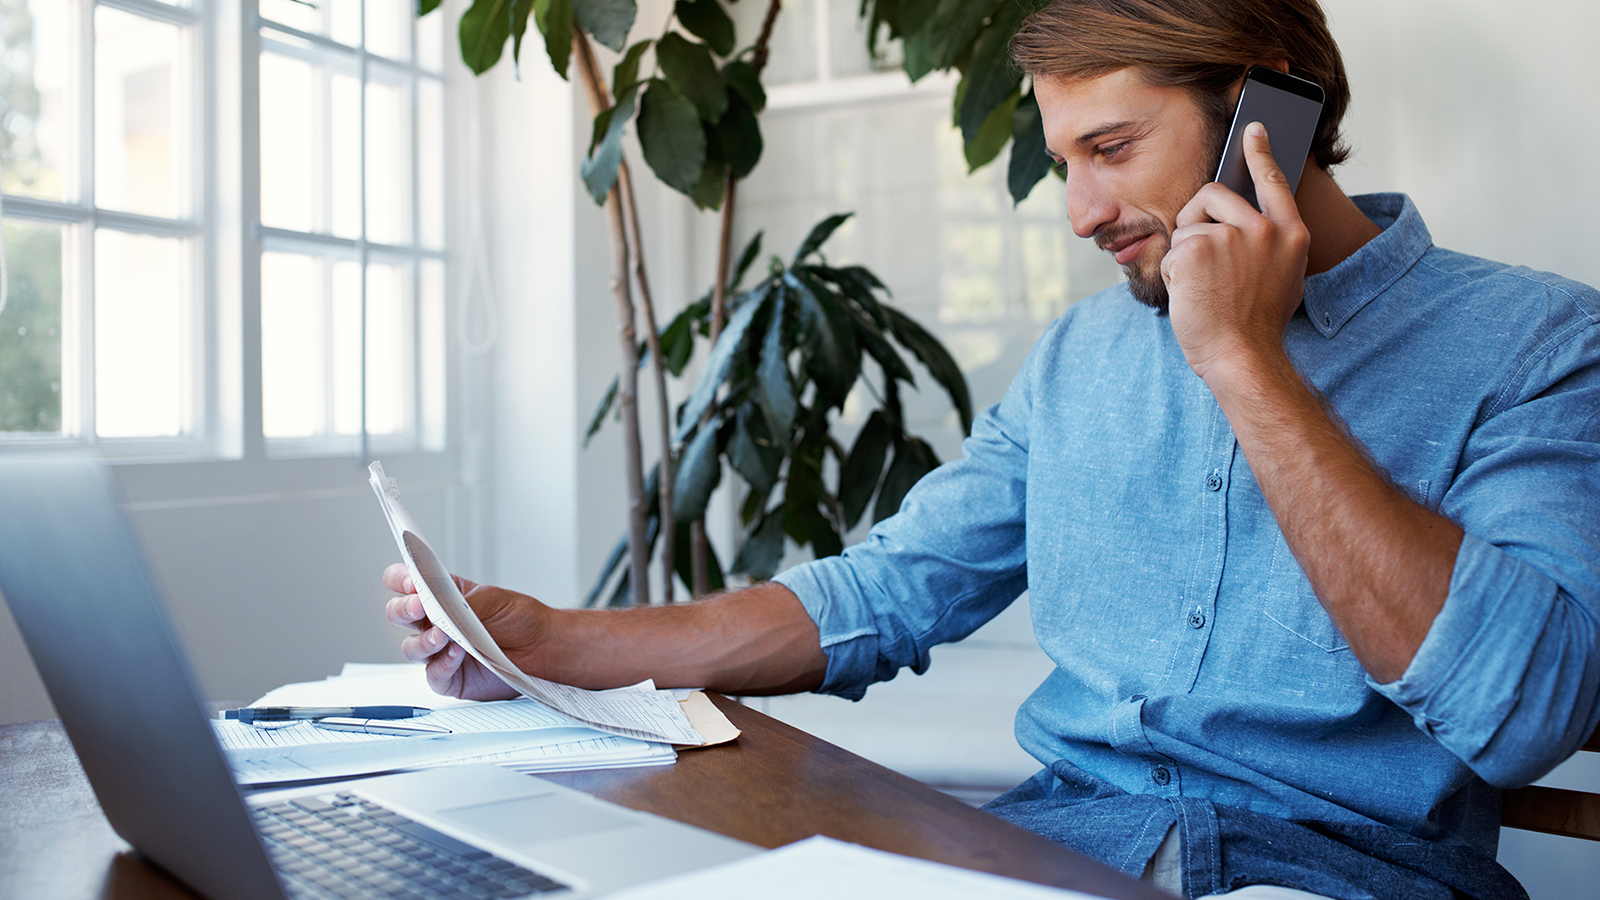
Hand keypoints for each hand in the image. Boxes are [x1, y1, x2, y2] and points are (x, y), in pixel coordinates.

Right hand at [382, 563, 546, 700]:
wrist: (542, 647)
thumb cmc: (519, 618)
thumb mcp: (492, 598)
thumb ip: (462, 601)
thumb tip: (441, 606)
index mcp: (440, 596)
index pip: (404, 582)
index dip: (400, 579)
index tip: (411, 580)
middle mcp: (434, 622)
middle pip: (398, 614)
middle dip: (404, 609)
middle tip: (420, 606)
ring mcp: (438, 651)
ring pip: (411, 647)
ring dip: (424, 640)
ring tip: (444, 635)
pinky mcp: (448, 676)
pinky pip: (433, 673)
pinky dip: (442, 663)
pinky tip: (457, 654)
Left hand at [1161, 121, 1310, 385]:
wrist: (1242, 357)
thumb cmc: (1255, 326)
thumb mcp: (1282, 278)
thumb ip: (1269, 245)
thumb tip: (1248, 221)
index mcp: (1291, 234)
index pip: (1273, 181)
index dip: (1260, 152)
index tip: (1253, 128)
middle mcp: (1265, 229)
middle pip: (1212, 196)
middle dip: (1196, 222)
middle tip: (1203, 262)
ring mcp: (1232, 236)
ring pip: (1187, 228)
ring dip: (1186, 257)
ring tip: (1207, 289)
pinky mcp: (1199, 249)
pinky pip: (1174, 251)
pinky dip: (1175, 276)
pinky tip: (1194, 296)